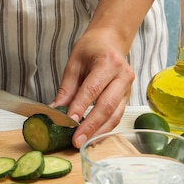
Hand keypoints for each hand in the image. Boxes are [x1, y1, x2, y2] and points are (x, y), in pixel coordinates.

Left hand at [52, 27, 134, 147]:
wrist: (111, 41)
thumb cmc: (91, 49)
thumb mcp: (74, 63)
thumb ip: (66, 88)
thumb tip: (55, 110)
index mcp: (108, 62)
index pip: (92, 89)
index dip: (80, 106)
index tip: (68, 121)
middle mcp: (123, 75)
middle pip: (106, 106)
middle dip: (90, 125)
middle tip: (76, 140)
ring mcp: (128, 88)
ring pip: (115, 115)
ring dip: (98, 131)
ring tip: (83, 142)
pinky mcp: (127, 97)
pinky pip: (117, 116)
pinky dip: (104, 128)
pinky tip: (93, 136)